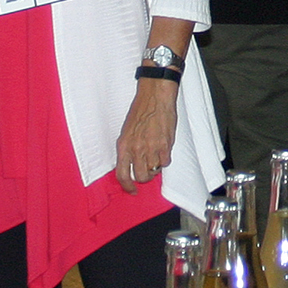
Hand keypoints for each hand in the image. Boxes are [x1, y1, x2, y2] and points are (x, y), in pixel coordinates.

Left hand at [115, 77, 178, 192]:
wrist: (155, 97)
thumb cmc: (141, 110)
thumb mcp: (127, 130)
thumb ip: (128, 149)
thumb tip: (131, 164)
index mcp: (123, 145)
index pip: (122, 175)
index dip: (127, 186)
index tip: (132, 190)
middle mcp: (136, 149)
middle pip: (140, 176)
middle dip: (144, 176)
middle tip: (147, 170)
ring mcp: (151, 148)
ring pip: (154, 170)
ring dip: (155, 167)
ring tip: (155, 155)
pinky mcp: (165, 145)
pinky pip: (165, 162)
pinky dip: (164, 159)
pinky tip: (163, 149)